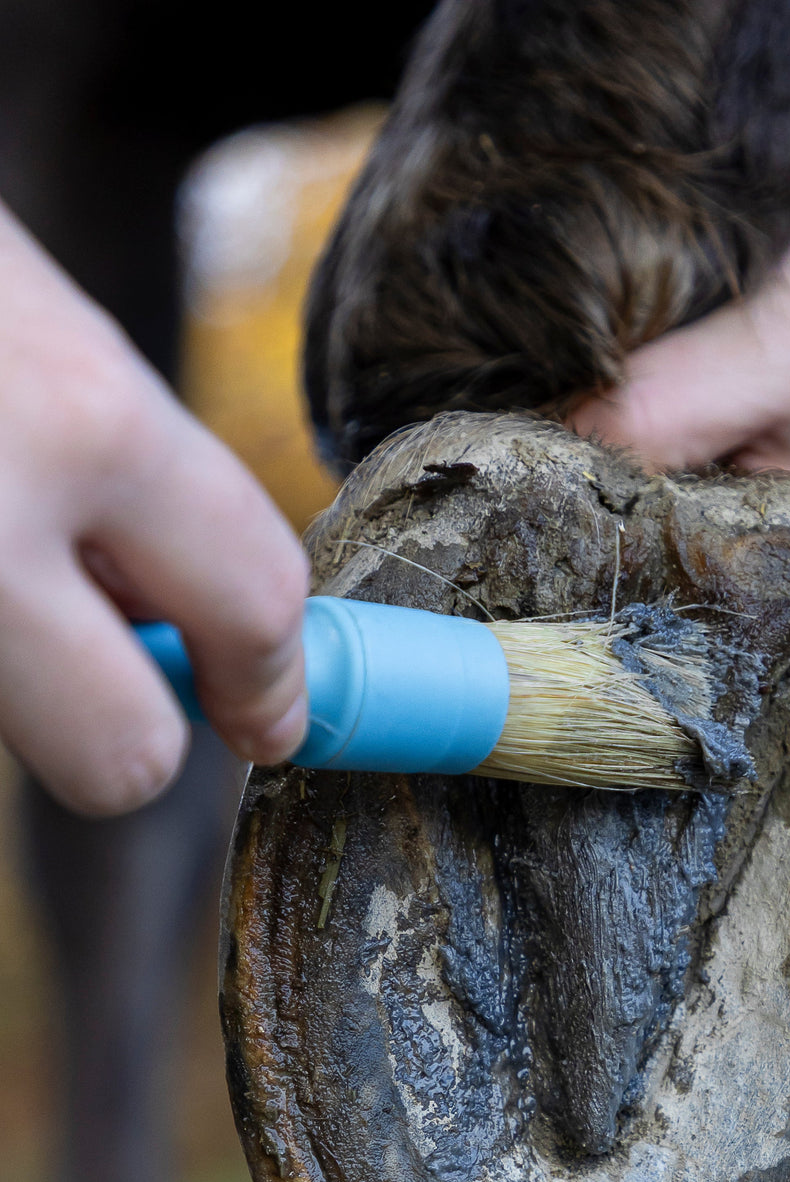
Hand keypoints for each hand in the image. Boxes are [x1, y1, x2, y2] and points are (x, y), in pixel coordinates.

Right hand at [0, 203, 308, 815]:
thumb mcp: (28, 317)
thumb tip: (193, 618)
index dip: (270, 678)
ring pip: (0, 731)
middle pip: (123, 763)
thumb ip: (123, 462)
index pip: (255, 604)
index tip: (262, 710)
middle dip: (122, 727)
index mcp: (82, 418)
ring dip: (0, 671)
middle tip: (87, 651)